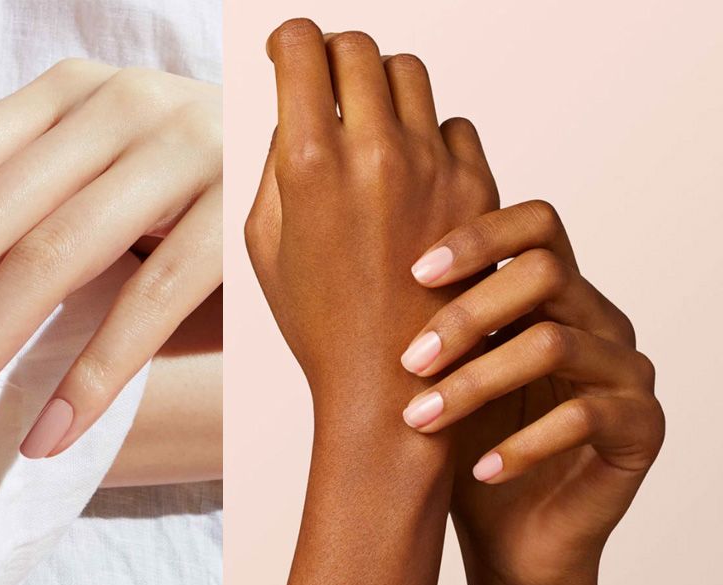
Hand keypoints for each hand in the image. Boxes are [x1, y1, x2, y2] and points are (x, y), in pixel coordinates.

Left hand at [0, 60, 221, 460]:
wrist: (303, 140)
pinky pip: (152, 301)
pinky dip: (95, 371)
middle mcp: (111, 113)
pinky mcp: (232, 216)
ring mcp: (177, 159)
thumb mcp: (80, 125)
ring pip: (53, 263)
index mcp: (61, 95)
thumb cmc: (175, 148)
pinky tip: (46, 433)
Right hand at [245, 19, 498, 584]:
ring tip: (369, 126)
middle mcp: (376, 152)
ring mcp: (434, 168)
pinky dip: (428, 133)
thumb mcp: (263, 243)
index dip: (289, 40)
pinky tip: (412, 169)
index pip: (302, 45)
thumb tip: (298, 109)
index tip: (288, 53)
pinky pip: (454, 124)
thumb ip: (277, 163)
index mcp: (310, 164)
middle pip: (360, 46)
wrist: (392, 387)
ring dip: (382, 87)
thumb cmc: (316, 323)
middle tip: (325, 83)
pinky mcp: (478, 188)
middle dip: (334, 54)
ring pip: (410, 74)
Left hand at [401, 201, 665, 584]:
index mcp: (554, 293)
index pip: (537, 224)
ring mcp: (626, 370)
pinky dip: (522, 444)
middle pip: (545, 274)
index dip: (479, 237)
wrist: (508, 530)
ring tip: (420, 420)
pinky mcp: (642, 427)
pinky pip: (584, 417)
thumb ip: (422, 315)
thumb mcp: (437, 371)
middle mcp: (598, 319)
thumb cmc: (464, 440)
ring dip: (476, 383)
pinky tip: (479, 469)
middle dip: (465, 315)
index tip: (414, 273)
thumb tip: (357, 258)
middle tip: (407, 362)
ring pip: (555, 344)